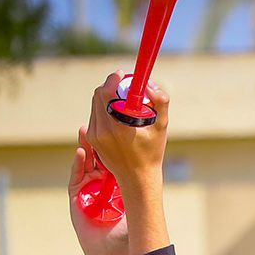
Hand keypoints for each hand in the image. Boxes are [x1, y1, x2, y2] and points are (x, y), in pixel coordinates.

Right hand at [68, 131, 131, 254]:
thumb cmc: (128, 234)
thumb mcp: (135, 205)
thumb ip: (140, 190)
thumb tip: (154, 169)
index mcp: (115, 186)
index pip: (113, 159)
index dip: (114, 143)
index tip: (116, 127)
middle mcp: (100, 186)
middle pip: (97, 157)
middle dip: (97, 139)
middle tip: (98, 120)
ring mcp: (87, 191)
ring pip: (85, 164)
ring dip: (85, 146)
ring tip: (86, 130)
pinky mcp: (76, 199)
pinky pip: (75, 177)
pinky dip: (78, 164)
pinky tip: (82, 152)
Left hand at [87, 72, 169, 189]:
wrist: (138, 178)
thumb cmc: (152, 152)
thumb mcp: (161, 126)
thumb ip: (160, 101)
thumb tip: (148, 84)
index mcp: (118, 126)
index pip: (106, 91)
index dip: (114, 79)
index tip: (123, 75)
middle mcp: (102, 130)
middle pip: (98, 95)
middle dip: (110, 86)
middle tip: (123, 86)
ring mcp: (95, 136)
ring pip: (95, 104)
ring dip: (106, 97)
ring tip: (122, 101)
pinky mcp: (92, 139)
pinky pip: (94, 116)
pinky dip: (103, 109)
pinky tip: (116, 115)